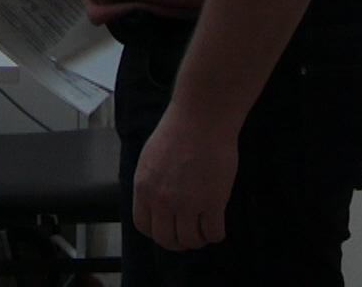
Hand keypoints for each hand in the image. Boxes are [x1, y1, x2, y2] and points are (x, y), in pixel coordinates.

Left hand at [131, 105, 237, 251]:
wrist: (202, 120)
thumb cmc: (177, 132)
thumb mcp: (149, 159)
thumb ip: (150, 184)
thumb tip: (154, 204)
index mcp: (143, 188)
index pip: (144, 226)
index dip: (157, 231)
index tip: (168, 228)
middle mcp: (162, 200)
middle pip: (166, 239)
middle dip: (177, 242)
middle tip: (188, 234)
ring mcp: (188, 203)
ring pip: (190, 240)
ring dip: (198, 239)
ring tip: (203, 229)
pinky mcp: (213, 202)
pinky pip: (214, 233)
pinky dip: (215, 235)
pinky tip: (217, 224)